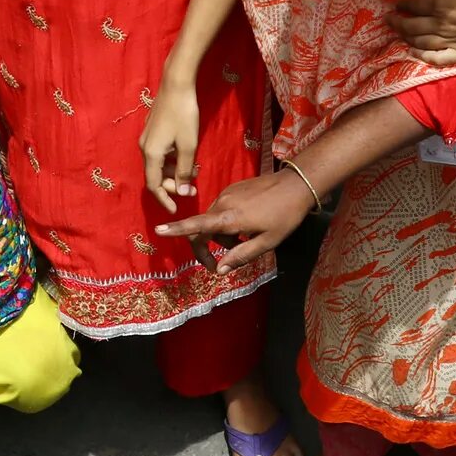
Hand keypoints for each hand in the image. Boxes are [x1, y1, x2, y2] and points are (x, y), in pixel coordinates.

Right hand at [140, 70, 202, 208]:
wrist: (176, 84)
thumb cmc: (184, 115)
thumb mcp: (188, 146)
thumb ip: (185, 171)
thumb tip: (183, 191)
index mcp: (151, 154)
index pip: (153, 186)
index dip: (164, 199)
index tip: (176, 210)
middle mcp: (145, 148)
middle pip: (156, 176)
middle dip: (173, 185)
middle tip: (192, 187)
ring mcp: (147, 138)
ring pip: (159, 164)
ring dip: (174, 172)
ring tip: (193, 171)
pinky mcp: (153, 131)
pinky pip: (161, 154)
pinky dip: (172, 160)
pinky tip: (186, 157)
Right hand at [153, 169, 310, 268]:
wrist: (296, 185)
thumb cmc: (284, 217)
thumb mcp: (266, 243)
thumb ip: (241, 256)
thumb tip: (220, 270)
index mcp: (228, 218)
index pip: (196, 225)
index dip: (177, 230)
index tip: (159, 231)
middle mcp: (222, 204)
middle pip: (203, 228)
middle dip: (210, 247)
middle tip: (222, 263)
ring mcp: (227, 194)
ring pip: (214, 220)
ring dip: (222, 235)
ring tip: (247, 239)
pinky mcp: (234, 189)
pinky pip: (223, 210)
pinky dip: (228, 222)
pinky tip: (250, 224)